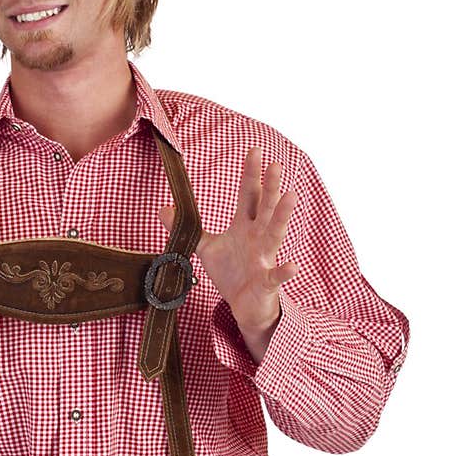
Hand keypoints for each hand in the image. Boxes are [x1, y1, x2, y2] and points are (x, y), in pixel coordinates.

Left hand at [159, 146, 298, 352]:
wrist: (244, 305)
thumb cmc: (231, 272)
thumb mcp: (206, 248)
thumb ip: (190, 229)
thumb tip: (163, 209)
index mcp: (245, 226)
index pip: (249, 195)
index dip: (251, 174)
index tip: (254, 151)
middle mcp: (258, 237)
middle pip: (265, 207)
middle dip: (270, 187)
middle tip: (275, 164)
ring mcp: (265, 257)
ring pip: (275, 233)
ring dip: (282, 215)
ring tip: (290, 196)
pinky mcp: (267, 281)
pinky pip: (276, 275)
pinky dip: (285, 271)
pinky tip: (292, 265)